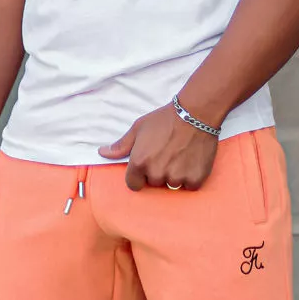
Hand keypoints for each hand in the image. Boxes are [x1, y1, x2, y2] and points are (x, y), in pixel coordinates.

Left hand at [98, 103, 218, 190]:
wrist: (196, 113)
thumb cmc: (165, 119)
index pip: (133, 184)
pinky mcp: (194, 179)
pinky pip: (189, 186)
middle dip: (158, 172)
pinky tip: (191, 161)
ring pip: (172, 185)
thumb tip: (102, 153)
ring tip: (180, 156)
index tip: (148, 165)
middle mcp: (156, 174)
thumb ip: (121, 145)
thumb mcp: (139, 128)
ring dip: (175, 175)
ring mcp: (176, 178)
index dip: (139, 175)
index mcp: (139, 163)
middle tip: (167, 155)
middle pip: (153, 184)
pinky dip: (191, 177)